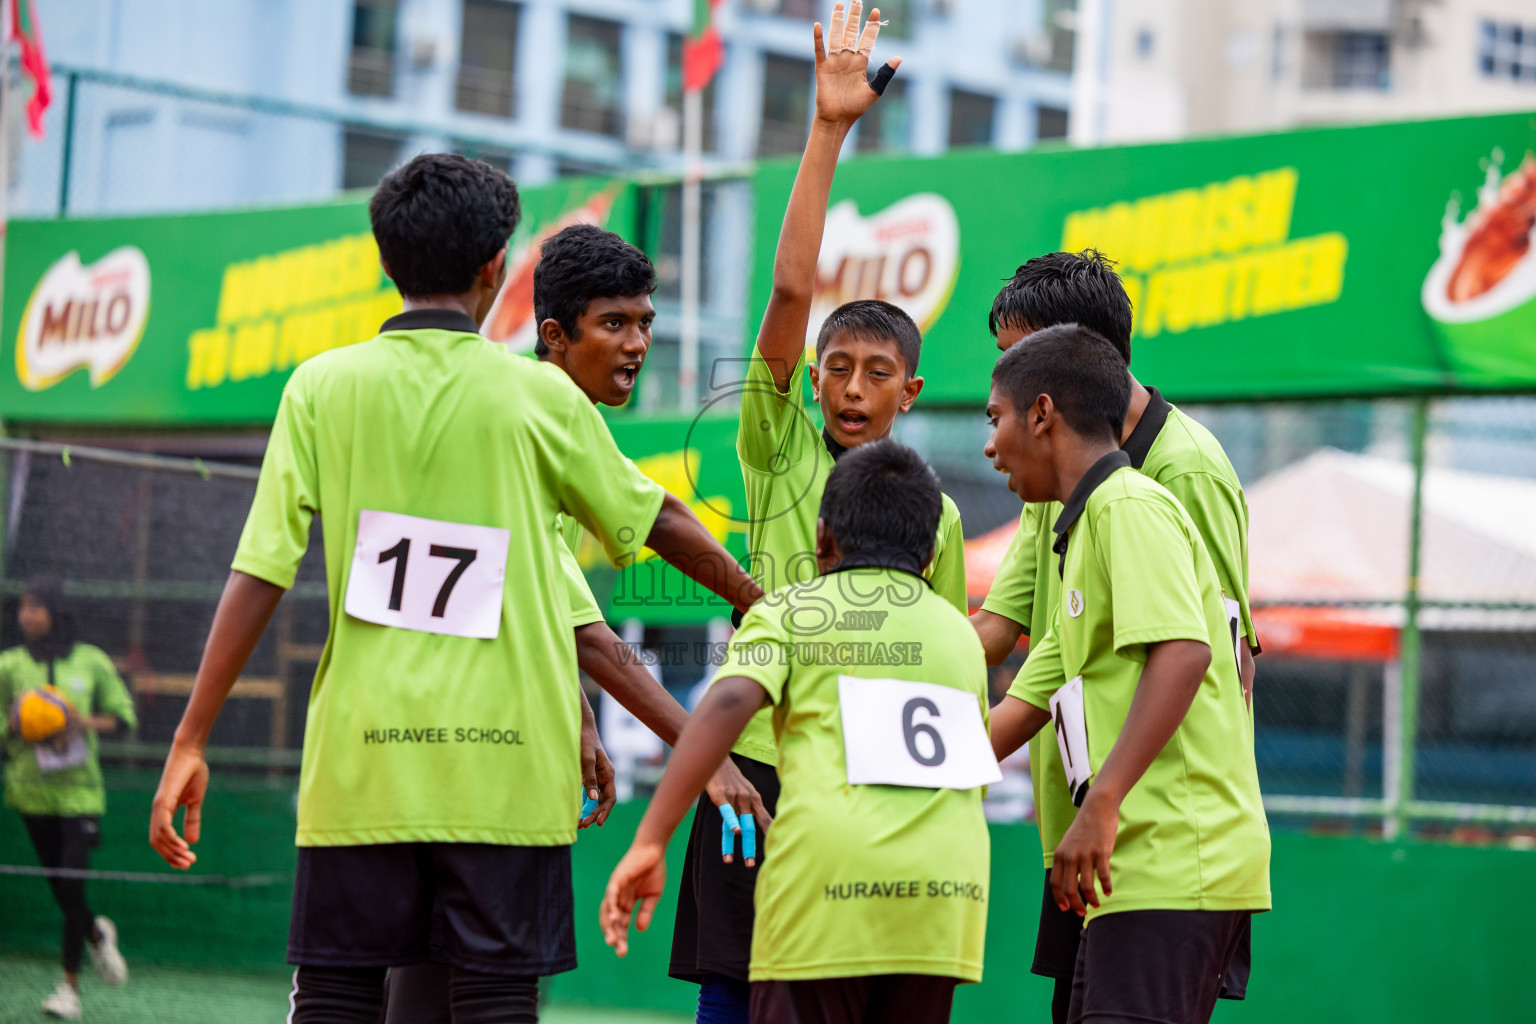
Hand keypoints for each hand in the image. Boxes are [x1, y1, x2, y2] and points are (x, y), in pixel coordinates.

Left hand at [149, 742, 208, 869]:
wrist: (191, 753)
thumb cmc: (193, 772)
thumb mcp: (195, 801)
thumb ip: (192, 820)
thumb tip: (192, 842)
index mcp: (163, 812)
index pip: (161, 839)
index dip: (171, 853)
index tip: (186, 863)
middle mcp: (157, 811)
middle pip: (157, 843)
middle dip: (171, 857)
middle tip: (188, 865)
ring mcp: (158, 807)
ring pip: (159, 837)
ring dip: (173, 851)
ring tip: (189, 859)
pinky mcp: (163, 801)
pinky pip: (163, 825)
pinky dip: (172, 838)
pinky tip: (184, 846)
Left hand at [580, 731, 616, 828]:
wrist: (580, 726)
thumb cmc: (584, 740)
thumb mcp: (586, 759)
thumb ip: (590, 778)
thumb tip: (592, 799)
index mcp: (608, 774)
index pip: (610, 798)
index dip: (605, 812)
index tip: (597, 823)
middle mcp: (605, 777)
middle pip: (603, 802)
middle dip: (594, 814)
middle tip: (582, 825)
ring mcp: (597, 777)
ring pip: (596, 800)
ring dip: (589, 811)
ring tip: (579, 824)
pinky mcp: (589, 776)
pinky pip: (589, 794)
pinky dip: (584, 804)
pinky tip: (577, 811)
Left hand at [600, 839, 666, 957]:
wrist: (654, 849)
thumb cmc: (653, 869)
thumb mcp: (652, 895)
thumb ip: (645, 911)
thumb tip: (639, 930)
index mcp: (626, 903)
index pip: (621, 924)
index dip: (621, 938)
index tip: (623, 953)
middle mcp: (617, 898)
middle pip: (612, 921)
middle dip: (615, 937)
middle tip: (620, 951)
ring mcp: (615, 889)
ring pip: (608, 911)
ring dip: (610, 926)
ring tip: (613, 941)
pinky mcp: (616, 879)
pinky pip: (611, 895)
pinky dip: (611, 907)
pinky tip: (615, 918)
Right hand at [705, 758, 773, 865]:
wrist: (718, 755)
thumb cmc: (731, 776)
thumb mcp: (745, 789)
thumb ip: (750, 806)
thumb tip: (751, 824)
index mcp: (754, 799)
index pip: (764, 820)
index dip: (769, 836)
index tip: (776, 850)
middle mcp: (747, 799)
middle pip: (751, 826)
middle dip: (751, 846)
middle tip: (751, 865)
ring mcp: (735, 797)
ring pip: (737, 824)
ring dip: (735, 843)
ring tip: (731, 861)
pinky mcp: (721, 795)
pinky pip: (727, 811)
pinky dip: (731, 821)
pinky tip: (734, 832)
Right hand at [813, 2, 900, 128]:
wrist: (838, 119)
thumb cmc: (855, 107)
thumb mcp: (874, 91)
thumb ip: (885, 74)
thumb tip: (899, 57)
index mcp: (860, 63)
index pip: (867, 39)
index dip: (872, 26)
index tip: (877, 12)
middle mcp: (847, 59)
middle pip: (852, 33)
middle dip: (855, 17)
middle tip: (857, 0)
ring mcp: (834, 62)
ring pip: (836, 36)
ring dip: (837, 21)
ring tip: (839, 5)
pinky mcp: (822, 68)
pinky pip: (820, 50)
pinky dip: (818, 39)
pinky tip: (818, 26)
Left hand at [1049, 788, 1117, 916]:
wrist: (1097, 808)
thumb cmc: (1084, 827)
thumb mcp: (1069, 843)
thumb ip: (1067, 860)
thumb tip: (1071, 880)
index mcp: (1060, 855)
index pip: (1055, 883)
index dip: (1060, 899)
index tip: (1065, 909)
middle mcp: (1070, 856)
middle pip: (1069, 889)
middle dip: (1075, 905)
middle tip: (1082, 913)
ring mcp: (1085, 855)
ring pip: (1086, 886)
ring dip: (1091, 900)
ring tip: (1096, 904)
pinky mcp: (1101, 853)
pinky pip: (1103, 876)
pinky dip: (1106, 887)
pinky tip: (1109, 892)